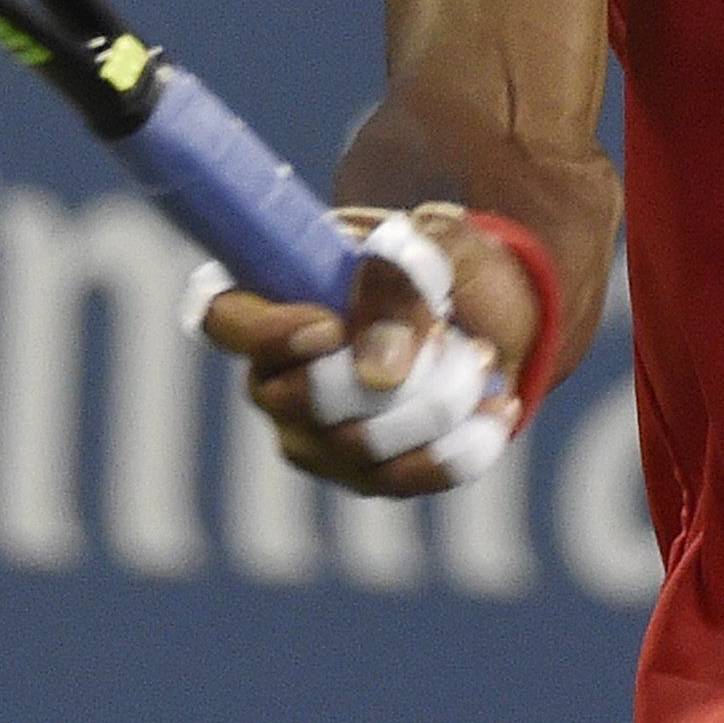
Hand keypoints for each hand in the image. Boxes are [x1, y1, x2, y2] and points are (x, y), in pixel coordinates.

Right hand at [193, 202, 546, 497]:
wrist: (500, 309)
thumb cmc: (450, 262)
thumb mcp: (441, 243)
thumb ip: (402, 283)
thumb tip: (378, 373)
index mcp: (278, 295)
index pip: (223, 318)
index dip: (264, 332)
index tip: (331, 324)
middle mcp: (277, 375)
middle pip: (297, 400)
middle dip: (392, 372)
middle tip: (454, 331)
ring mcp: (313, 434)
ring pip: (357, 447)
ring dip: (437, 402)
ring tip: (479, 356)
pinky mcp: (361, 474)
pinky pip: (400, 479)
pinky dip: (460, 444)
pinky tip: (495, 407)